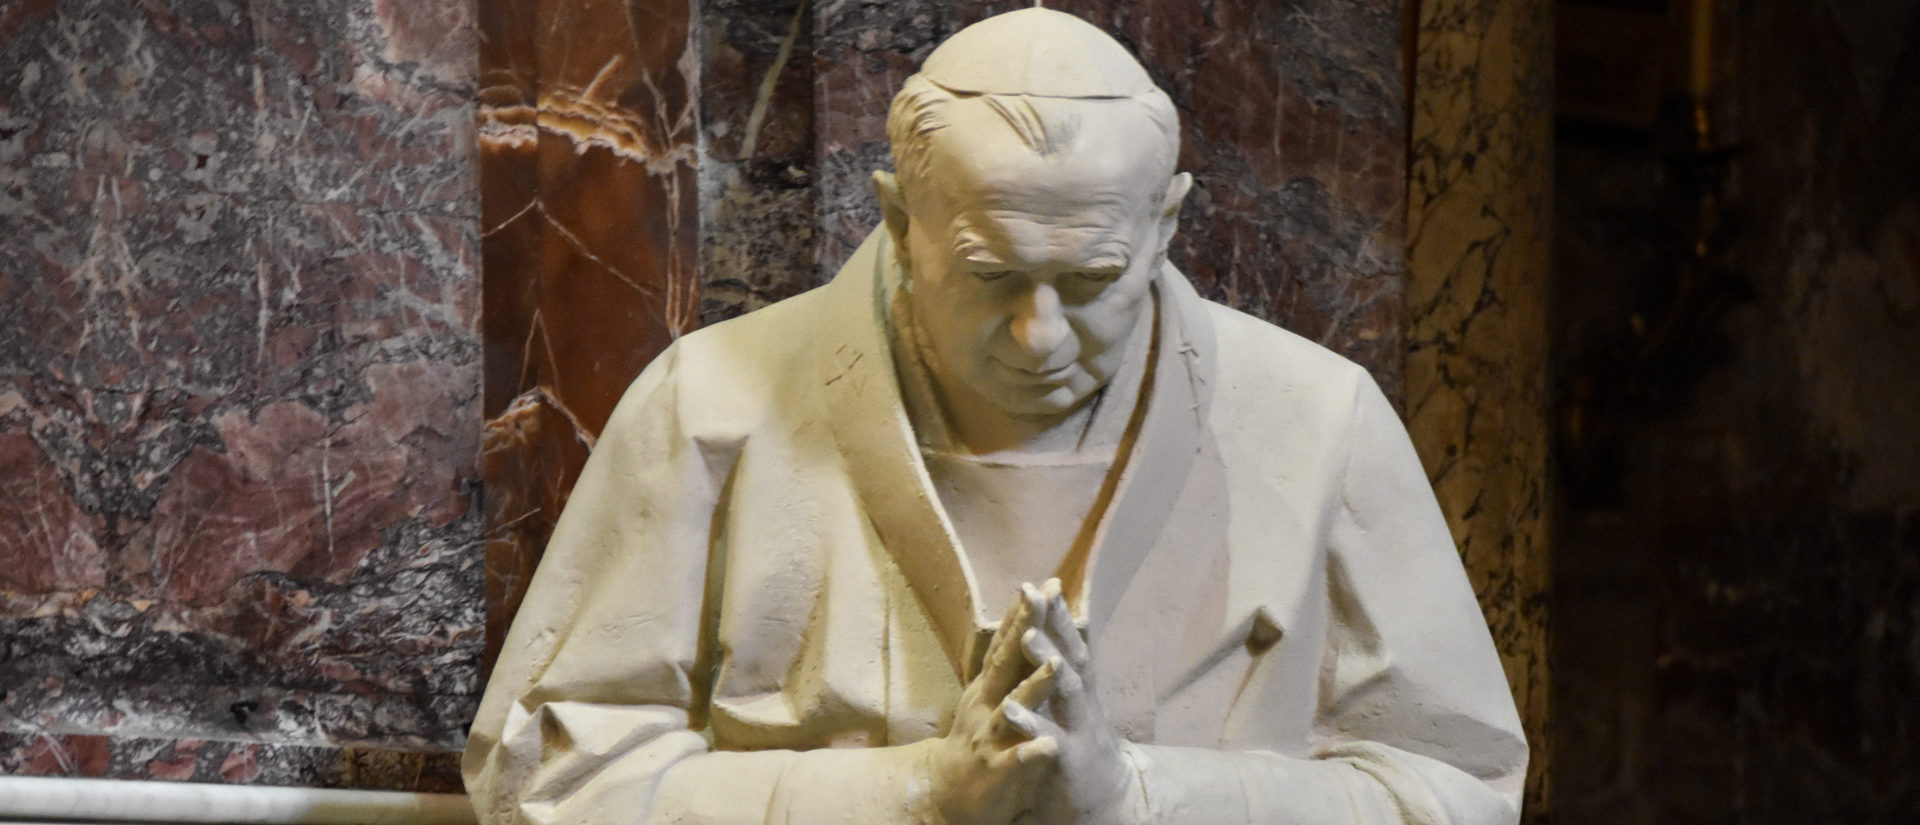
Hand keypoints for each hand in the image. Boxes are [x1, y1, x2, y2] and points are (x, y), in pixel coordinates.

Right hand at [928, 591, 1061, 824]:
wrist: (944, 793)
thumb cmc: (977, 737)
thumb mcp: (989, 696)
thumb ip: (1008, 665)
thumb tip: (1026, 626)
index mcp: (990, 686)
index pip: (1008, 643)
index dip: (1025, 613)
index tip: (1046, 584)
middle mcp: (987, 703)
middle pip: (1007, 661)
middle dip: (1026, 629)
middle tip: (1043, 598)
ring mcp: (989, 735)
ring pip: (1014, 708)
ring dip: (1034, 686)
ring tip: (1056, 665)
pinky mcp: (994, 770)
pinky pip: (1014, 760)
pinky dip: (1030, 751)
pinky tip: (1049, 744)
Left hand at [1007, 579, 1139, 824]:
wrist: (1109, 801)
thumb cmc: (1086, 747)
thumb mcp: (1080, 706)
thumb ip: (1071, 672)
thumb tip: (1068, 632)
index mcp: (1080, 690)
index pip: (1070, 644)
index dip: (1058, 615)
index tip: (1044, 582)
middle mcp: (1083, 702)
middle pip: (1070, 655)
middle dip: (1053, 623)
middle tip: (1034, 593)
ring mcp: (1079, 728)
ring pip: (1065, 689)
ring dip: (1046, 661)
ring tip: (1027, 637)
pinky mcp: (1070, 758)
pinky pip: (1049, 738)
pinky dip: (1031, 723)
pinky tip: (1011, 709)